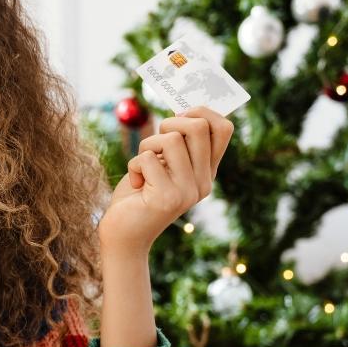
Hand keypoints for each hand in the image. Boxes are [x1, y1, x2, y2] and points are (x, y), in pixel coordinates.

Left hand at [98, 106, 233, 256]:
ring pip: (170, 139)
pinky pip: (147, 158)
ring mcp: (187, 192)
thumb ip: (176, 144)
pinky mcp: (166, 199)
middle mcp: (203, 182)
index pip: (224, 129)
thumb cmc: (139, 194)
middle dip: (170, 124)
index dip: (202, 111)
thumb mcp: (163, 164)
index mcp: (207, 172)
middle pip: (198, 126)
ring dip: (146, 146)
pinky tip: (135, 184)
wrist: (123, 236)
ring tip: (141, 167)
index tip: (179, 116)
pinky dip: (133, 165)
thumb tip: (181, 110)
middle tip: (155, 144)